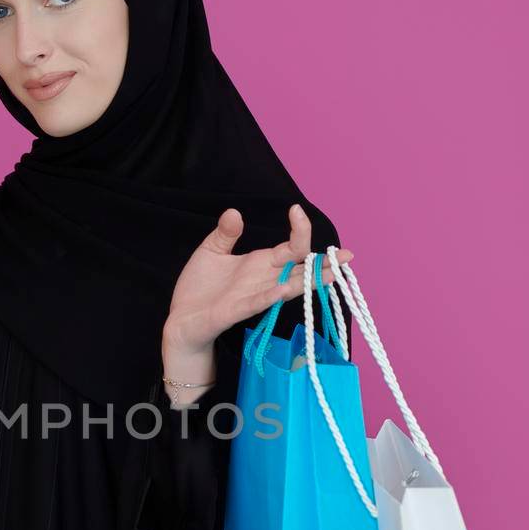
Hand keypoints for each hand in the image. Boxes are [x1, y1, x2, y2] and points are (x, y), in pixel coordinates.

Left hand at [162, 203, 354, 359]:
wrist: (181, 319)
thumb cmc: (199, 288)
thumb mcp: (211, 251)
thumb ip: (226, 233)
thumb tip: (235, 212)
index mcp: (261, 263)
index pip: (290, 247)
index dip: (299, 230)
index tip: (297, 210)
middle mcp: (264, 280)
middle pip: (299, 269)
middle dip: (323, 263)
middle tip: (347, 255)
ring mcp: (254, 296)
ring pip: (288, 288)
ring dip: (308, 281)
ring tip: (331, 273)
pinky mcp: (237, 311)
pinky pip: (258, 303)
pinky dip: (271, 296)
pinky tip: (283, 289)